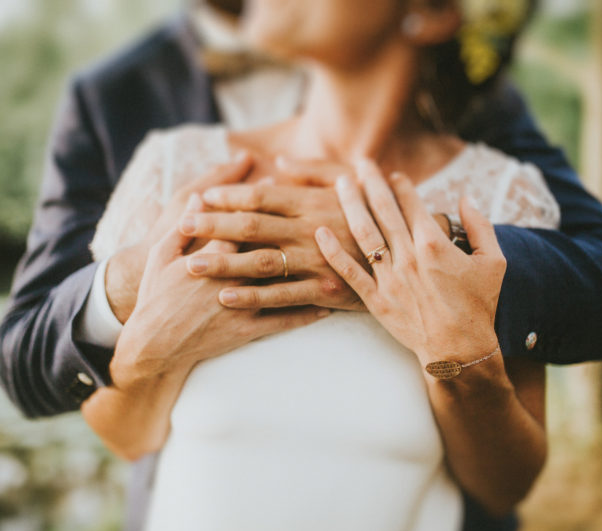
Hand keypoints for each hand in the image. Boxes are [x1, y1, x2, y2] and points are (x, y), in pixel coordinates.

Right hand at [110, 195, 328, 391]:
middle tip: (320, 210)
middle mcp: (232, 277)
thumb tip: (198, 199)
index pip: (244, 220)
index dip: (265, 201)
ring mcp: (243, 305)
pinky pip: (285, 319)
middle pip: (272, 246)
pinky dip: (309, 312)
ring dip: (312, 267)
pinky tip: (330, 304)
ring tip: (337, 253)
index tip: (285, 184)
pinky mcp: (248, 329)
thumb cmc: (155, 296)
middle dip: (296, 227)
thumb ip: (182, 227)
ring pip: (284, 282)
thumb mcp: (160, 255)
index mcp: (211, 254)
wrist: (155, 345)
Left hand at [179, 178, 365, 310]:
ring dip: (225, 262)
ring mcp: (319, 261)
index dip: (229, 195)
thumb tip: (278, 161)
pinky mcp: (328, 290)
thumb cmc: (381, 210)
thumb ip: (313, 170)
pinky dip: (255, 297)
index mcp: (314, 202)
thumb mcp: (353, 181)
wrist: (419, 249)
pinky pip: (285, 296)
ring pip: (262, 261)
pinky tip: (227, 297)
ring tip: (191, 263)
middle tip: (182, 225)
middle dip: (214, 225)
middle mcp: (311, 229)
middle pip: (253, 226)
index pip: (263, 196)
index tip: (201, 196)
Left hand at [314, 160, 505, 368]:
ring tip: (340, 183)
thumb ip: (481, 226)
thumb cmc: (480, 306)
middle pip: (384, 209)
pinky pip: (349, 272)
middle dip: (371, 182)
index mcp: (435, 244)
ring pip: (364, 233)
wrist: (461, 349)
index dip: (401, 185)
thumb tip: (466, 198)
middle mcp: (408, 256)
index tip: (392, 174)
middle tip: (361, 162)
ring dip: (350, 204)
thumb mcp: (495, 262)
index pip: (412, 204)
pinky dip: (333, 252)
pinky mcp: (375, 300)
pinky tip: (319, 232)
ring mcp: (389, 278)